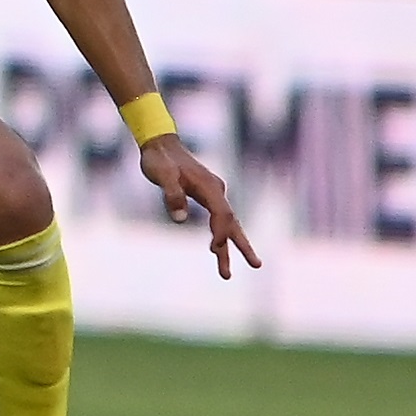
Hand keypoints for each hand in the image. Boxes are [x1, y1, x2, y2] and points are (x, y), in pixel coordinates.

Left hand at [140, 133, 260, 280]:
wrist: (159, 143)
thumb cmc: (159, 159)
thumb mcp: (161, 174)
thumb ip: (171, 195)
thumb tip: (180, 219)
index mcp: (208, 187)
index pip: (221, 214)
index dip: (220, 232)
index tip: (214, 249)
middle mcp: (215, 190)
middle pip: (232, 222)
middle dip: (242, 245)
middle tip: (257, 265)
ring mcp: (212, 192)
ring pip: (226, 222)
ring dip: (230, 245)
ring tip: (228, 272)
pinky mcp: (206, 194)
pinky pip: (218, 218)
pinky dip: (220, 233)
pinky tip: (218, 248)